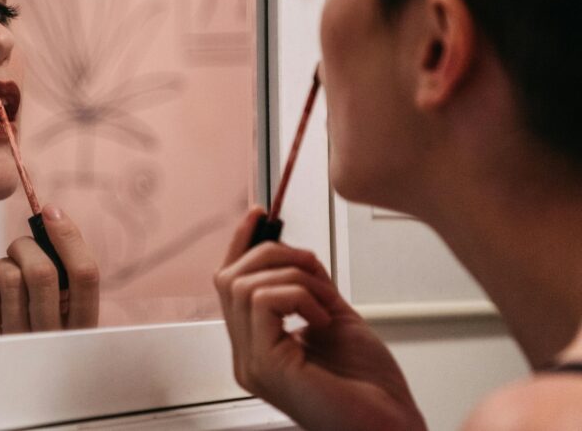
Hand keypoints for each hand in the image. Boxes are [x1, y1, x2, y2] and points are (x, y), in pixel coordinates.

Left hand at [0, 205, 98, 334]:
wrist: (6, 387)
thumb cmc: (41, 331)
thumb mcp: (66, 314)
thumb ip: (66, 276)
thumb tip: (52, 216)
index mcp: (83, 329)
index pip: (86, 275)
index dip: (68, 236)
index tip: (51, 211)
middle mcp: (52, 340)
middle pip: (41, 272)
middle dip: (25, 246)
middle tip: (20, 248)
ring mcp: (16, 343)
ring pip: (8, 276)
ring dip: (4, 263)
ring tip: (8, 275)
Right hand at [214, 208, 426, 430]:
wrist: (393, 430)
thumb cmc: (373, 390)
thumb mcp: (335, 319)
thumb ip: (310, 287)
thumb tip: (295, 252)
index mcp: (258, 346)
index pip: (230, 285)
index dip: (242, 244)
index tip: (260, 214)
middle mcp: (247, 356)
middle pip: (229, 278)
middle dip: (271, 253)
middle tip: (310, 262)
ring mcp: (252, 363)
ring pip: (244, 285)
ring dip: (293, 277)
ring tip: (324, 301)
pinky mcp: (266, 366)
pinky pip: (264, 301)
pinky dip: (298, 295)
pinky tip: (321, 317)